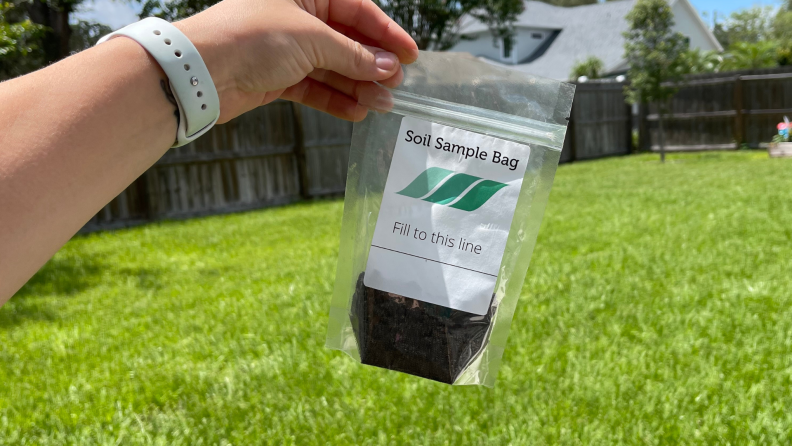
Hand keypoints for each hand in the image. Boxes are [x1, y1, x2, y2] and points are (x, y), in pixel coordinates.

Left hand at [174, 0, 418, 122]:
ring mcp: (287, 49)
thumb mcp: (311, 38)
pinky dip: (335, 100)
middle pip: (346, 40)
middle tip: (395, 83)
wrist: (201, 72)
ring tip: (382, 104)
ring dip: (358, 86)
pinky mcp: (278, 77)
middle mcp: (296, 17)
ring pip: (333, 67)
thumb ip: (352, 54)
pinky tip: (357, 112)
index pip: (356, 8)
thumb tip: (385, 66)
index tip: (409, 54)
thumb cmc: (250, 37)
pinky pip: (315, 87)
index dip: (385, 32)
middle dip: (372, 63)